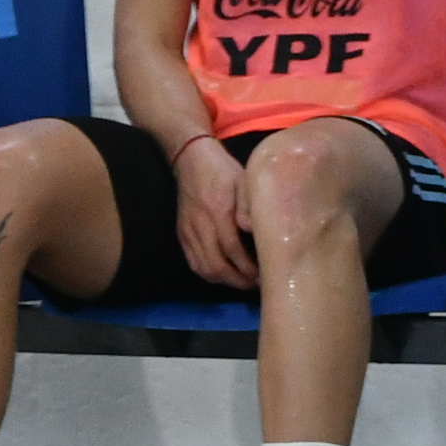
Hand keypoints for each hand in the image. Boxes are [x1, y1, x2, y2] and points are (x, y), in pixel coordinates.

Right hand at [174, 135, 256, 292]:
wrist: (190, 160)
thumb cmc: (223, 170)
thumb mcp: (243, 180)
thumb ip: (248, 206)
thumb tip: (253, 231)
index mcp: (218, 212)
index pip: (232, 250)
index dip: (248, 268)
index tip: (263, 275)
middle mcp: (200, 225)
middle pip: (216, 265)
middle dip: (237, 280)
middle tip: (255, 285)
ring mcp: (188, 231)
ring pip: (203, 268)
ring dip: (223, 280)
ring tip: (241, 281)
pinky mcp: (182, 233)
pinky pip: (192, 261)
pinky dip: (207, 273)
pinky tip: (222, 274)